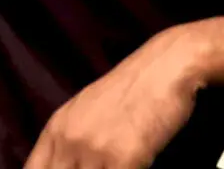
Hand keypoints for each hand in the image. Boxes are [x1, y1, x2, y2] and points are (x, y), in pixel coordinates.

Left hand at [24, 27, 206, 168]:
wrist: (167, 66)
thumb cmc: (133, 88)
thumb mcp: (88, 110)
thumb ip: (69, 143)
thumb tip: (63, 165)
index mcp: (56, 129)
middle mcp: (68, 140)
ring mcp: (94, 151)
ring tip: (114, 167)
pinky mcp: (122, 160)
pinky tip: (135, 167)